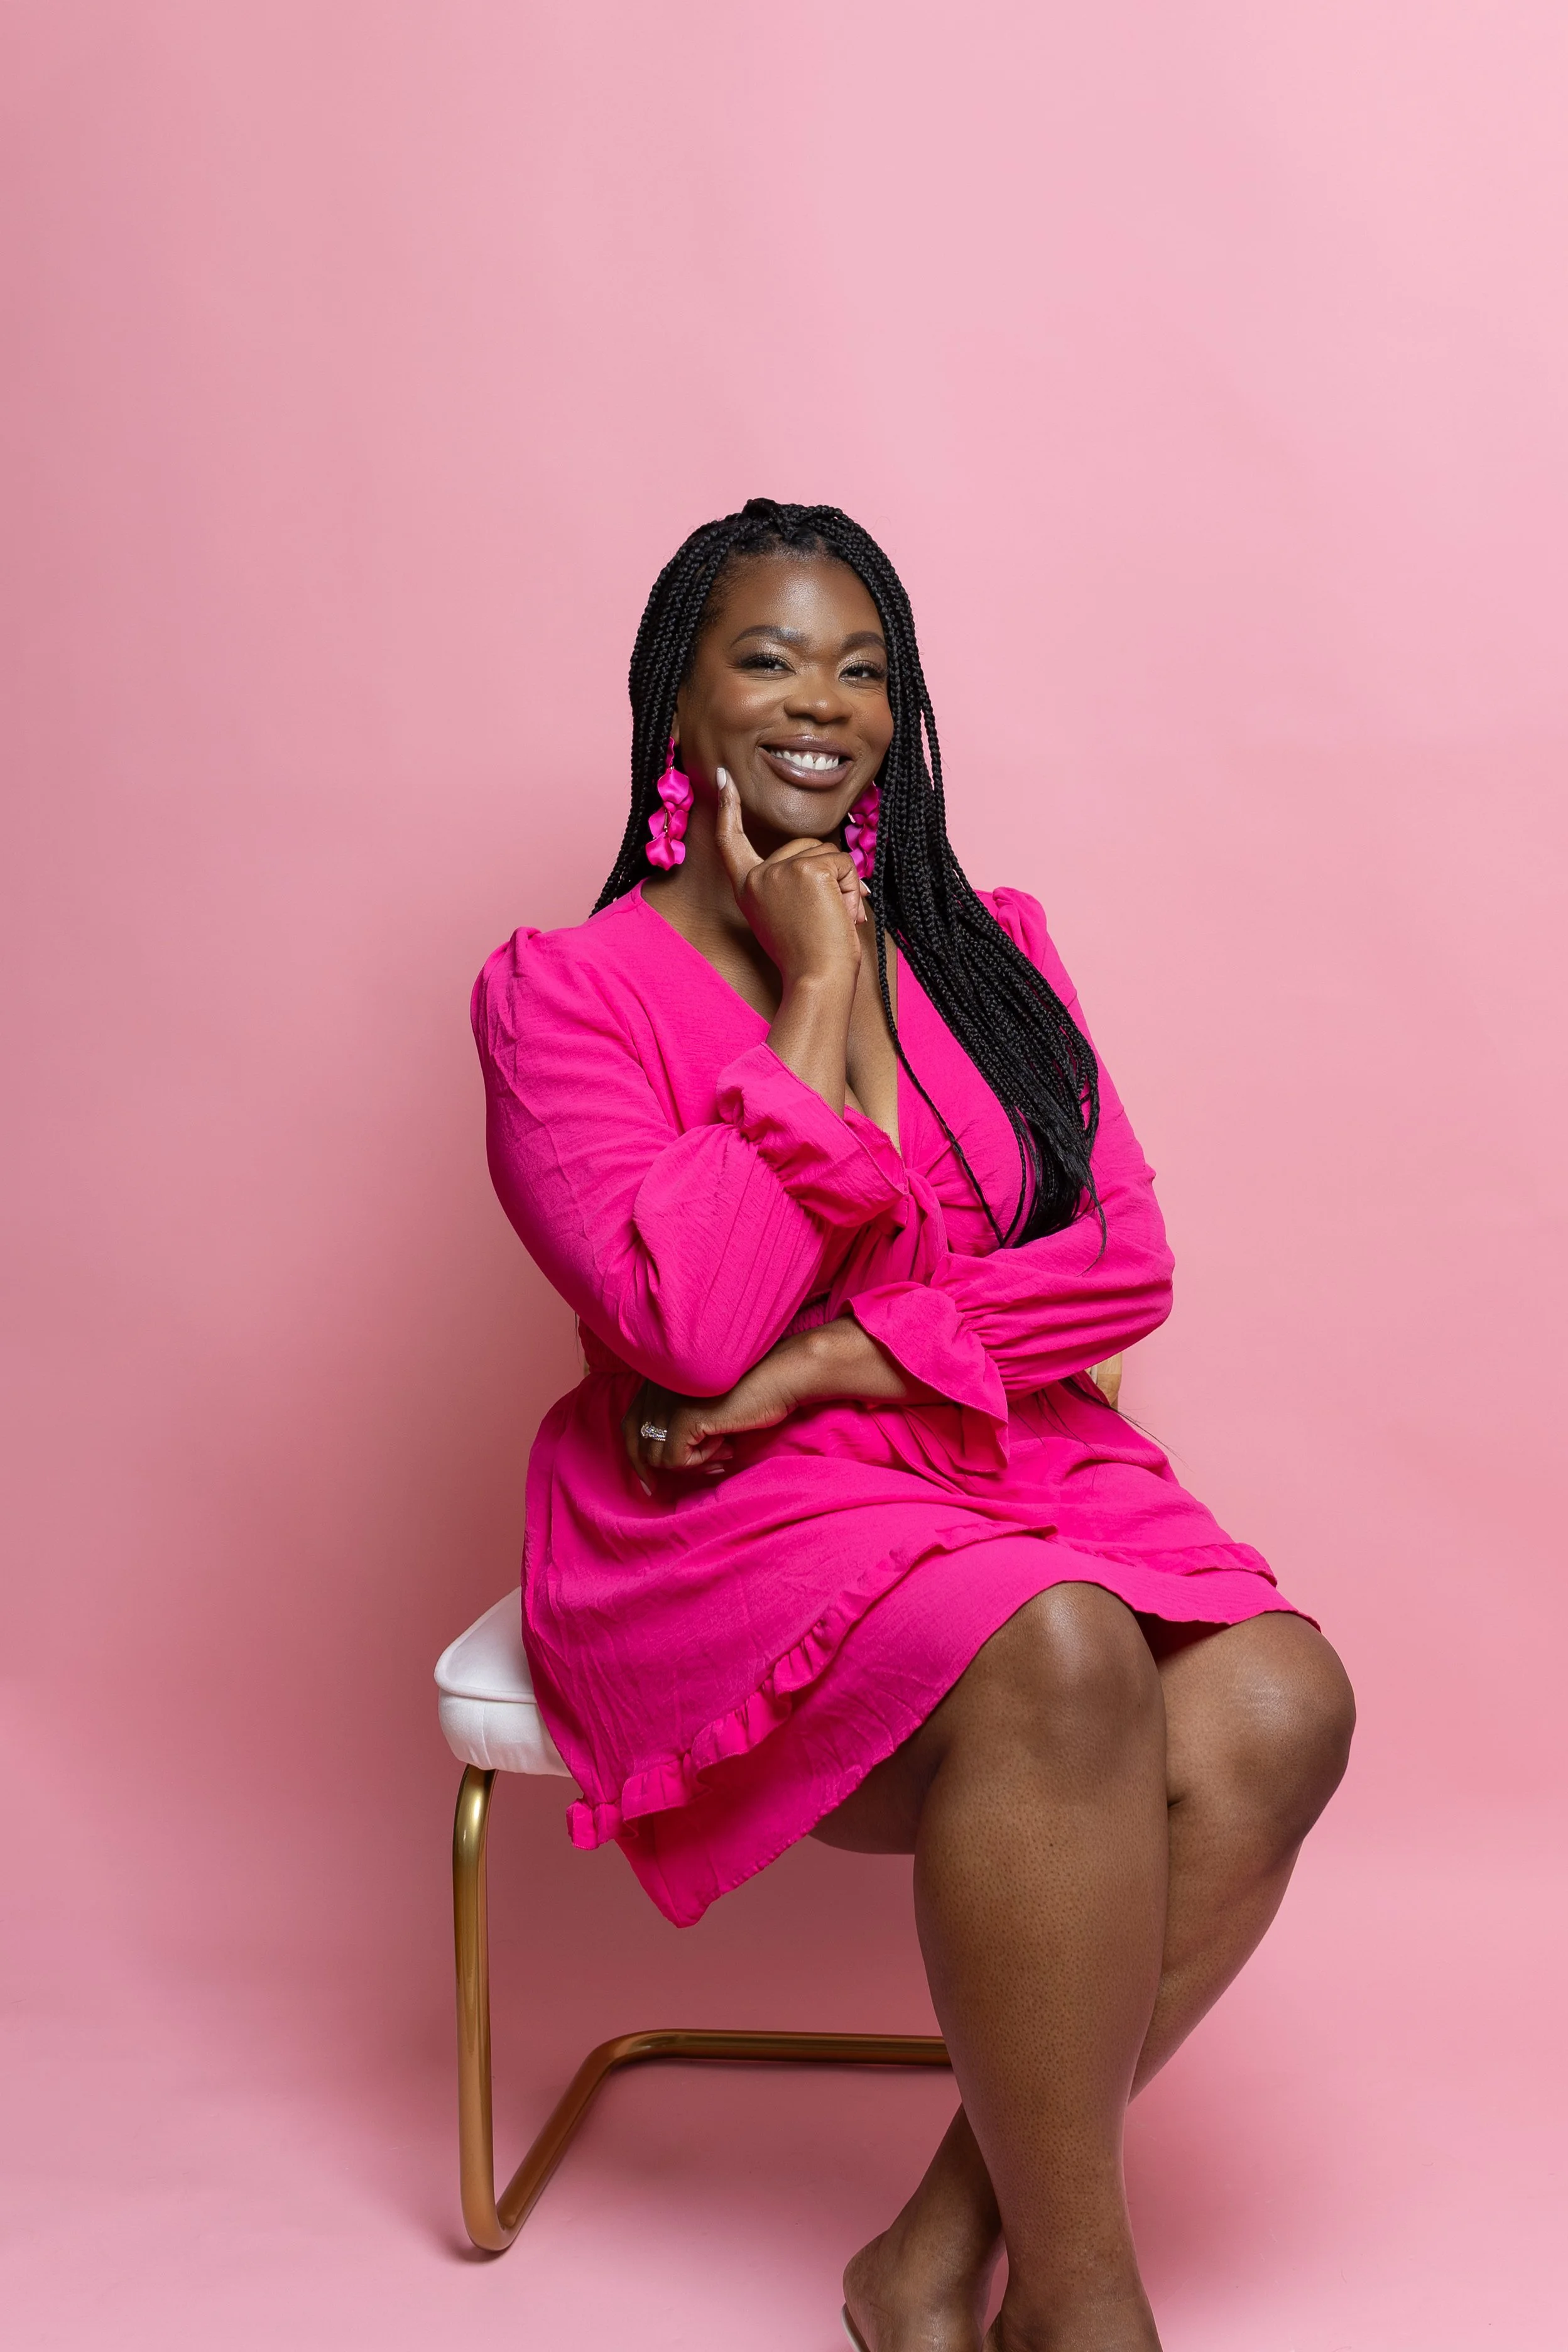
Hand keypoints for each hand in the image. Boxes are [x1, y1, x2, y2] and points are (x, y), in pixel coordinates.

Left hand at [622, 1320, 924, 1485]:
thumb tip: (660, 1466)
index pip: (630, 1423)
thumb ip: (682, 1425)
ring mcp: (670, 1400)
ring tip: (722, 1452)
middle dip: (649, 1471)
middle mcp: (658, 1385)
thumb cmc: (752, 1393)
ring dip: (690, 1462)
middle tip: (659, 1491)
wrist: (783, 1376)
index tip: (650, 1483)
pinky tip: (726, 1445)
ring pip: (656, 1456)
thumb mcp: (708, 1409)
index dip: (636, 1455)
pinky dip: (701, 1460)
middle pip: (634, 1440)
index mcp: (661, 1378)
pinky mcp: (685, 1416)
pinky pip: (676, 1460)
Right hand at [714, 767, 865, 991]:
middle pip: (804, 845)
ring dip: (844, 886)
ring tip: (835, 920)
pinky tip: (843, 915)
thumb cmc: (810, 959)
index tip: (724, 778)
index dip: (728, 808)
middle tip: (829, 918)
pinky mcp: (806, 869)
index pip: (732, 840)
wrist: (818, 981)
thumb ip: (797, 884)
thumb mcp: (791, 915)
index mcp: (748, 889)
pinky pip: (843, 863)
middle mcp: (758, 877)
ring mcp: (779, 870)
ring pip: (828, 853)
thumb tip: (834, 866)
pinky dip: (852, 889)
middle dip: (828, 875)